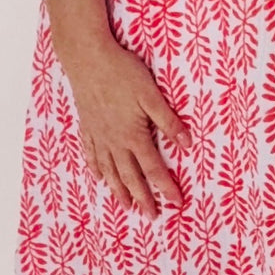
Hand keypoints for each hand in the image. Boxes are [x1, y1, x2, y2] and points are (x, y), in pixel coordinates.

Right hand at [59, 38, 191, 219]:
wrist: (87, 58)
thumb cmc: (122, 72)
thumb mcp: (152, 95)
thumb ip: (168, 121)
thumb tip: (187, 144)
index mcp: (133, 135)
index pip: (154, 168)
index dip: (166, 187)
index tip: (176, 203)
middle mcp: (114, 141)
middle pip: (130, 176)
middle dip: (142, 197)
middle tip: (151, 215)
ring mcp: (99, 135)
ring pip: (110, 170)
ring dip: (119, 190)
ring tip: (126, 206)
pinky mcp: (88, 126)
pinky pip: (92, 154)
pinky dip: (96, 168)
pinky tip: (98, 177)